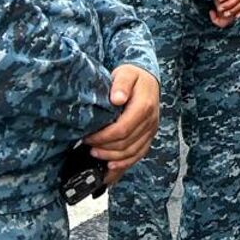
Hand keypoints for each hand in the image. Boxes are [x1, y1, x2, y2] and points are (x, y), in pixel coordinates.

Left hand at [87, 65, 160, 183]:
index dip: (103, 137)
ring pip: (132, 153)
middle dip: (104, 148)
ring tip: (95, 154)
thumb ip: (121, 84)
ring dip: (112, 157)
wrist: (147, 79)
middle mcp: (150, 121)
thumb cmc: (134, 76)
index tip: (88, 136)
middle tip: (88, 145)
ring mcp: (151, 130)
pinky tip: (111, 166)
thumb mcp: (126, 73)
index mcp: (144, 106)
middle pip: (126, 144)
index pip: (122, 129)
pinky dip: (125, 163)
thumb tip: (117, 98)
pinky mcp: (149, 136)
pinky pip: (139, 154)